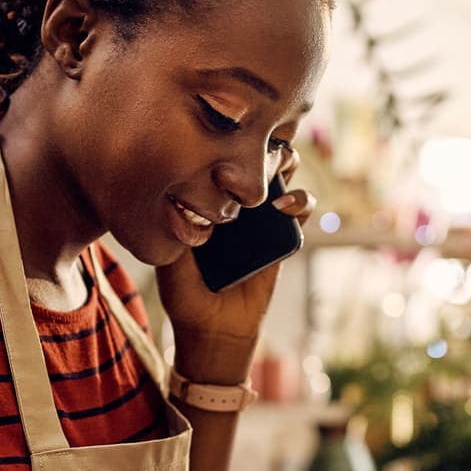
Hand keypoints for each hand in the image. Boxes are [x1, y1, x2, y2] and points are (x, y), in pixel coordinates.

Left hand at [156, 153, 314, 371]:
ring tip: (279, 174)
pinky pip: (300, 215)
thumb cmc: (185, 295)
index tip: (231, 139)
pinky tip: (286, 206)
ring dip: (288, 167)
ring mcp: (262, 223)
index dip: (234, 143)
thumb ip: (172, 225)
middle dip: (266, 146)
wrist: (212, 331)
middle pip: (260, 161)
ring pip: (286, 180)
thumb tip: (175, 189)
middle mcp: (238, 208)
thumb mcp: (170, 255)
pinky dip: (301, 203)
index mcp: (210, 202)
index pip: (226, 162)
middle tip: (260, 150)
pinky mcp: (283, 242)